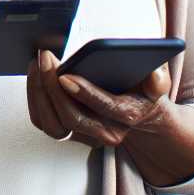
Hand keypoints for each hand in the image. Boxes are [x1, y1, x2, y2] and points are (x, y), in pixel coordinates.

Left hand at [27, 50, 172, 147]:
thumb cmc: (143, 93)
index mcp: (127, 117)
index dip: (84, 93)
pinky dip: (35, 98)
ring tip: (36, 64)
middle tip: (45, 59)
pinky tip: (34, 74)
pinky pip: (43, 121)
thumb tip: (155, 75)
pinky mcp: (68, 131)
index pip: (104, 107)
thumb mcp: (158, 84)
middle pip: (72, 118)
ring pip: (53, 124)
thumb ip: (159, 79)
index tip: (65, 75)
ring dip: (40, 94)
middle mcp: (105, 133)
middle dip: (53, 88)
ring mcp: (84, 135)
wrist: (138, 114)